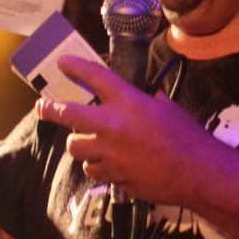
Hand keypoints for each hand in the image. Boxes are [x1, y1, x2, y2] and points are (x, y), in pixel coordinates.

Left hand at [36, 55, 214, 204]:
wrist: (196, 173)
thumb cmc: (186, 137)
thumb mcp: (166, 108)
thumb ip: (147, 100)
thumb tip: (142, 96)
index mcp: (127, 102)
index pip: (94, 76)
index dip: (75, 67)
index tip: (62, 63)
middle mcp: (112, 125)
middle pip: (68, 115)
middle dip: (50, 110)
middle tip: (42, 107)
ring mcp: (109, 153)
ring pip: (76, 147)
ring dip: (79, 144)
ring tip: (87, 143)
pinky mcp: (112, 176)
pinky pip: (92, 169)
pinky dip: (96, 166)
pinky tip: (107, 164)